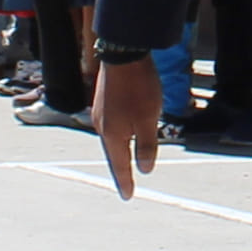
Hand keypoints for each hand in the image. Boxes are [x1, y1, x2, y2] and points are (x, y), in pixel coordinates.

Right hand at [91, 55, 165, 193]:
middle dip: (121, 169)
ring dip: (121, 152)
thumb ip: (147, 146)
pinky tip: (125, 134)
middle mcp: (103, 126)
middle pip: (113, 153)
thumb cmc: (139, 88)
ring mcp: (101, 112)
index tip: (128, 196)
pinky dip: (120, 136)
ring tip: (126, 163)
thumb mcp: (149, 120)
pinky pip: (113, 126)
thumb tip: (145, 169)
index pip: (120, 165)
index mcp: (113, 134)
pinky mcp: (105, 101)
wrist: (123, 54)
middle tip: (126, 184)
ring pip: (113, 138)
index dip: (125, 182)